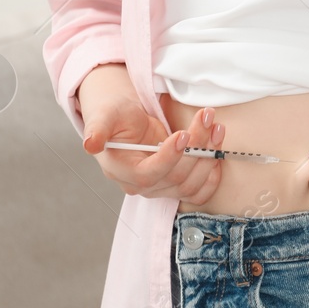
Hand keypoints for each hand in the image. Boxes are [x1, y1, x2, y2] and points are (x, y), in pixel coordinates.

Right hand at [77, 63, 227, 202]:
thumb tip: (90, 143)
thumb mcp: (104, 116)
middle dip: (197, 147)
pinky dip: (213, 175)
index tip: (183, 134)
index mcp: (122, 170)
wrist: (126, 119)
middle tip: (206, 117)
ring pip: (191, 184)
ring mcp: (161, 187)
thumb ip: (98, 129)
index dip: (169, 157)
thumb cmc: (115, 116)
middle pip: (176, 178)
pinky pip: (199, 191)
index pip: (149, 174)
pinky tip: (218, 151)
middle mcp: (142, 184)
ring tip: (216, 126)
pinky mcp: (176, 183)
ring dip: (210, 156)